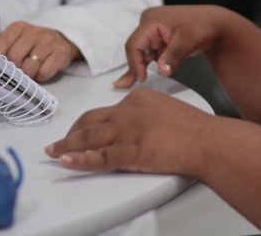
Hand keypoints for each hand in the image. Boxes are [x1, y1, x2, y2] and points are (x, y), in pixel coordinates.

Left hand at [0, 21, 80, 81]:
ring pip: (30, 67)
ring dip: (27, 76)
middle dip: (12, 70)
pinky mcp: (61, 53)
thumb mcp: (13, 39)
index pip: (1, 44)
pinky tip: (41, 72)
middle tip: (13, 74)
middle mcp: (34, 32)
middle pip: (14, 57)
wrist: (62, 40)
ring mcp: (49, 42)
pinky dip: (41, 77)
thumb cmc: (31, 43)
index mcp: (18, 28)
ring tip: (28, 73)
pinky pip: (45, 72)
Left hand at [45, 88, 213, 174]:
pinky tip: (67, 162)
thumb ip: (147, 115)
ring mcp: (128, 130)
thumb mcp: (166, 109)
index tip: (80, 131)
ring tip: (53, 153)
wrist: (206, 140)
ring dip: (67, 146)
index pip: (104, 110)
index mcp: (137, 98)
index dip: (88, 123)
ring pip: (88, 138)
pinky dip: (80, 160)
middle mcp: (128, 111)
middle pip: (90, 121)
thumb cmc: (194, 129)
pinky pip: (99, 157)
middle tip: (58, 143)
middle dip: (71, 133)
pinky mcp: (132, 150)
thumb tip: (137, 128)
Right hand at [113, 5, 229, 88]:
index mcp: (151, 20)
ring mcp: (153, 30)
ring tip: (138, 80)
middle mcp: (149, 23)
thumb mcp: (187, 41)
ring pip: (141, 52)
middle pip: (135, 48)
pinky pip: (149, 53)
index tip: (141, 78)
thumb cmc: (201, 26)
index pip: (134, 44)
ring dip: (142, 66)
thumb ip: (172, 57)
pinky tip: (144, 74)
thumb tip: (161, 71)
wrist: (213, 24)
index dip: (134, 63)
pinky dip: (148, 63)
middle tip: (129, 84)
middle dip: (136, 66)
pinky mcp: (158, 38)